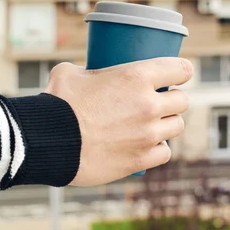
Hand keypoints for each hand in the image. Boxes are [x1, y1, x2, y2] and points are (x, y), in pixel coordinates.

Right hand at [45, 58, 192, 185]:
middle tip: (160, 101)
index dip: (182, 71)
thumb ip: (86, 70)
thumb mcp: (69, 73)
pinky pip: (165, 153)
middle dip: (173, 100)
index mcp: (136, 76)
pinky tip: (149, 146)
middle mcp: (148, 105)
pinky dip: (158, 149)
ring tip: (154, 124)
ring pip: (177, 126)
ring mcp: (147, 134)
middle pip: (182, 100)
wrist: (46, 141)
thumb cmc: (56, 103)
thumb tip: (85, 75)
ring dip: (168, 124)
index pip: (182, 69)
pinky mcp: (141, 159)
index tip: (177, 75)